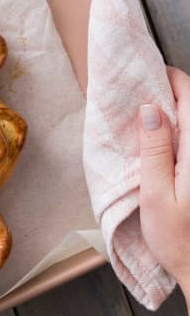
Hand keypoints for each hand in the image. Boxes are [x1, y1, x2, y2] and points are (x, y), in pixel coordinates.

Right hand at [138, 66, 189, 294]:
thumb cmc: (179, 241)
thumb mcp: (157, 195)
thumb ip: (155, 150)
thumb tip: (149, 110)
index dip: (169, 79)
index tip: (145, 74)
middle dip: (167, 95)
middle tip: (136, 95)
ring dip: (171, 113)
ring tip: (142, 116)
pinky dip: (174, 133)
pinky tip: (157, 140)